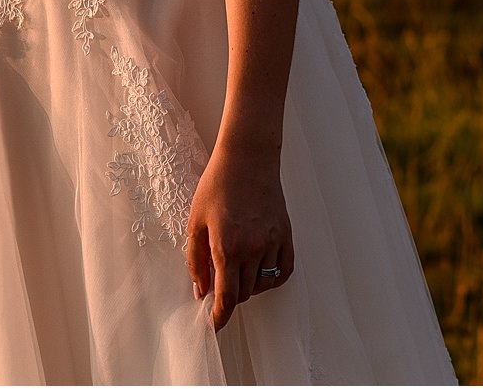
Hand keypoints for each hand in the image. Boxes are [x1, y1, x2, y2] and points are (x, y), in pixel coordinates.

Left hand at [185, 145, 293, 329]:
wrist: (248, 157)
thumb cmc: (217, 185)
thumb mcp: (195, 222)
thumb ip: (196, 260)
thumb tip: (200, 291)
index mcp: (226, 247)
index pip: (227, 298)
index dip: (219, 317)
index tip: (214, 325)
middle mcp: (253, 248)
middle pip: (244, 293)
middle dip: (230, 295)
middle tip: (219, 281)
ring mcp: (273, 241)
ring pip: (263, 284)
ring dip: (249, 286)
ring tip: (237, 270)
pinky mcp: (286, 233)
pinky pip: (284, 270)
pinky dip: (273, 277)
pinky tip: (261, 270)